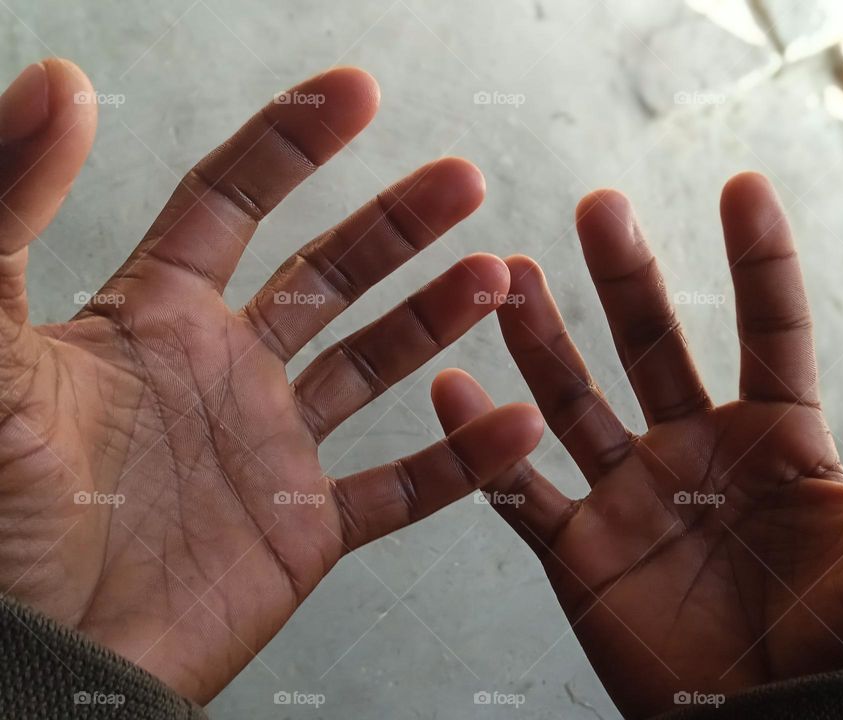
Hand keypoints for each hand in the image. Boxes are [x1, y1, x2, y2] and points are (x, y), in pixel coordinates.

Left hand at [0, 59, 542, 702]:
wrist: (41, 658)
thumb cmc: (0, 517)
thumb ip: (11, 213)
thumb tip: (56, 86)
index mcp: (155, 318)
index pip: (232, 200)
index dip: (291, 141)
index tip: (355, 93)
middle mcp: (224, 371)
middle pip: (328, 273)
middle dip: (397, 222)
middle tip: (461, 180)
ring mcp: (271, 447)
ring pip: (375, 365)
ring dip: (438, 318)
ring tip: (497, 278)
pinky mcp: (304, 527)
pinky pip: (399, 489)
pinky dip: (460, 462)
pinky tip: (513, 424)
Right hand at [432, 174, 842, 717]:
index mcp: (778, 443)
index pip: (768, 329)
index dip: (758, 259)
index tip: (741, 188)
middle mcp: (697, 457)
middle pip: (652, 345)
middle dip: (625, 276)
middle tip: (599, 209)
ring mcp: (632, 501)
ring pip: (573, 402)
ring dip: (540, 340)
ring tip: (510, 278)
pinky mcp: (581, 553)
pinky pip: (517, 492)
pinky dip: (479, 446)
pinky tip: (450, 387)